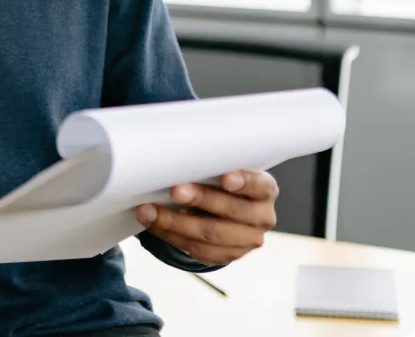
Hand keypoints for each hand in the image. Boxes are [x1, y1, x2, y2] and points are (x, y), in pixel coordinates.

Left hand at [136, 171, 278, 265]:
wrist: (222, 208)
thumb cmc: (217, 178)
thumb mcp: (221, 168)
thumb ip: (210, 165)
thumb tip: (176, 158)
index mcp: (265, 189)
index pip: (258, 185)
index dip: (243, 182)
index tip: (225, 178)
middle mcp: (262, 216)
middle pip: (231, 211)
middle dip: (200, 200)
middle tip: (175, 191)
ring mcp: (247, 240)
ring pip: (211, 235)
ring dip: (175, 222)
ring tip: (149, 211)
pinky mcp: (228, 255)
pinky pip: (199, 250)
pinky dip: (172, 236)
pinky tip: (154, 224)